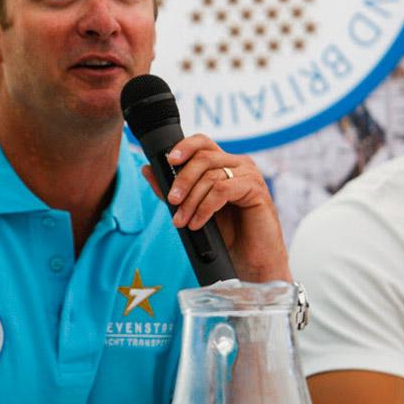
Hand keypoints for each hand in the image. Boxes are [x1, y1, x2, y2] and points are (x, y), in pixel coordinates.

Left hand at [142, 134, 290, 282]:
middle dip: (182, 180)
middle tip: (171, 202)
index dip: (184, 147)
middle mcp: (238, 164)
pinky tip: (197, 222)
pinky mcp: (256, 190)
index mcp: (224, 164)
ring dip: (191, 200)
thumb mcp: (194, 209)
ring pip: (211, 176)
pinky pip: (222, 191)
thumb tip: (147, 169)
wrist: (250, 261)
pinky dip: (205, 207)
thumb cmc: (227, 234)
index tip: (168, 160)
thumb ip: (173, 190)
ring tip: (182, 221)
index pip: (202, 143)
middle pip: (203, 158)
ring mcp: (249, 175)